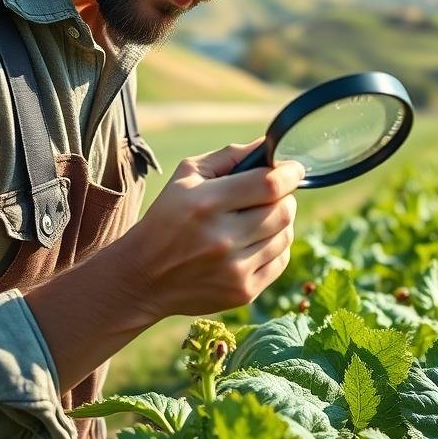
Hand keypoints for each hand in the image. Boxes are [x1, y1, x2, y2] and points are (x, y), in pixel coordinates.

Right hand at [116, 137, 303, 320]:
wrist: (143, 277)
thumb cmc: (168, 218)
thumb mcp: (186, 177)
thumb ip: (229, 156)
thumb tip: (268, 146)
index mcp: (206, 203)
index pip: (270, 184)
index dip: (290, 173)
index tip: (294, 169)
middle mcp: (222, 238)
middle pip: (284, 210)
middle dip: (284, 197)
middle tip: (271, 195)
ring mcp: (235, 269)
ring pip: (286, 235)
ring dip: (280, 222)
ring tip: (258, 219)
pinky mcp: (243, 292)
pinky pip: (281, 261)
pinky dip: (275, 247)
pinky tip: (255, 242)